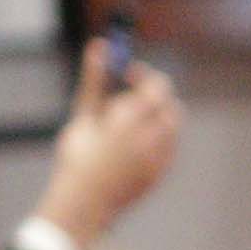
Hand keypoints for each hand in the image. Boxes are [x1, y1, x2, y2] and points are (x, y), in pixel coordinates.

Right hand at [39, 38, 181, 248]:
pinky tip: (134, 145)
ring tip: (129, 123)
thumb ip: (96, 79)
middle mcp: (150, 138)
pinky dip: (159, 138)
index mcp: (129, 119)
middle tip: (130, 98)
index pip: (157, 86)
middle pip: (169, 105)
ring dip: (157, 117)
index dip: (144, 76)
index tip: (128, 76)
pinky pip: (170, 146)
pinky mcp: (162, 173)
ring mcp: (159, 158)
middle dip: (154, 97)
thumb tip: (101, 46)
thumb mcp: (84, 115)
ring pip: (173, 126)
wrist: (84, 203)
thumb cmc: (78, 156)